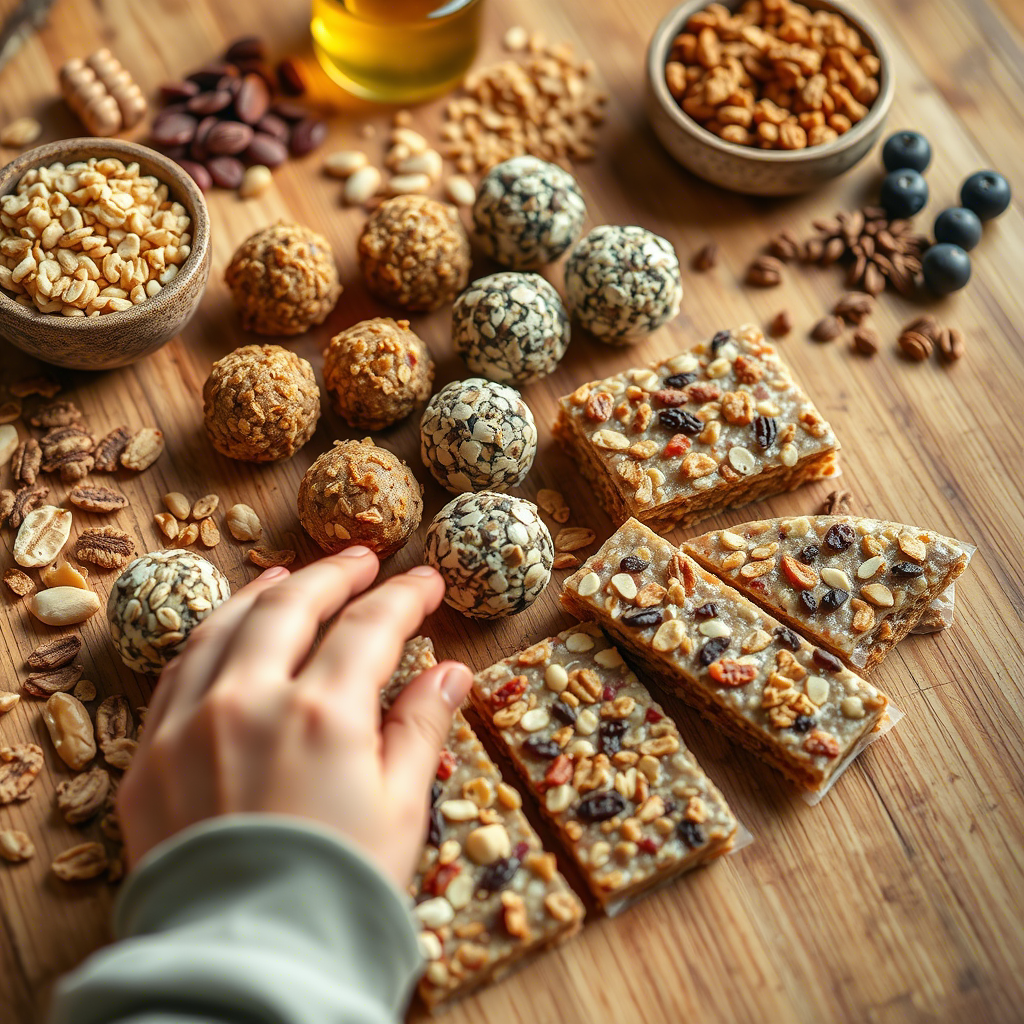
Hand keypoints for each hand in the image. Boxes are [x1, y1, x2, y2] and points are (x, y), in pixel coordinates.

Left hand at [117, 548, 472, 887]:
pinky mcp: (152, 756)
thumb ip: (421, 730)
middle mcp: (251, 702)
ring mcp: (192, 724)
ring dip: (265, 592)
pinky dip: (211, 636)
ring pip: (227, 626)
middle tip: (364, 560)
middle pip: (292, 605)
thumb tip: (451, 674)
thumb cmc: (336, 895)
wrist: (247, 968)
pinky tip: (229, 629)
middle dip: (334, 575)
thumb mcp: (399, 811)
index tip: (425, 583)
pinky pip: (179, 671)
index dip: (403, 597)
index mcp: (323, 715)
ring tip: (290, 575)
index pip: (370, 627)